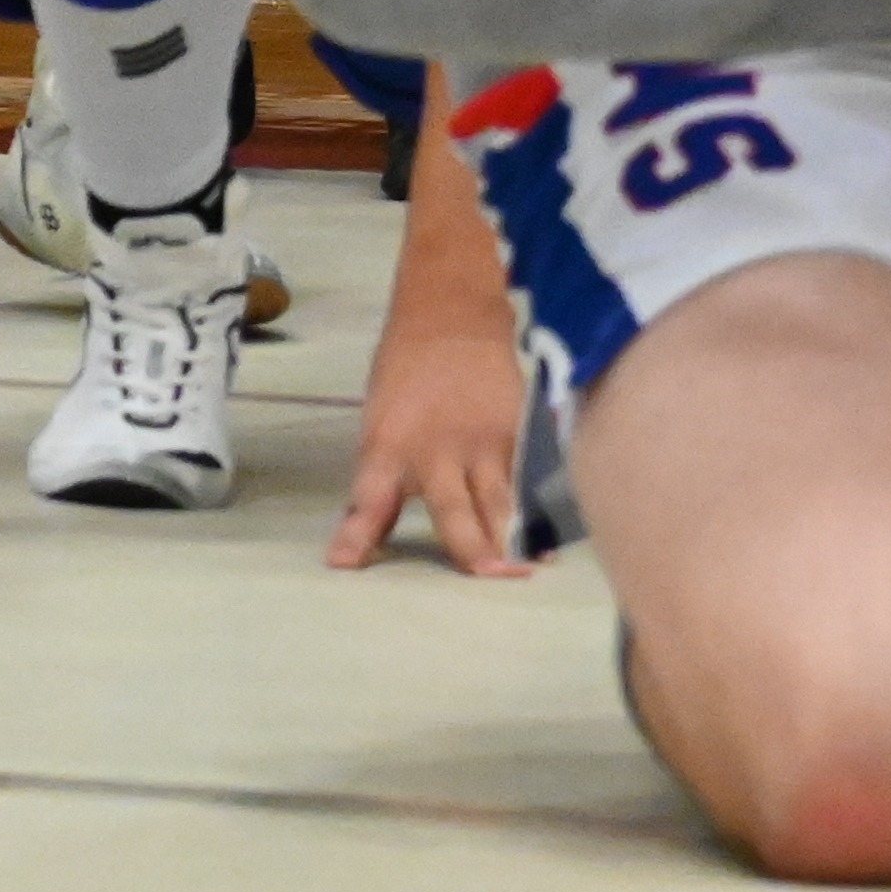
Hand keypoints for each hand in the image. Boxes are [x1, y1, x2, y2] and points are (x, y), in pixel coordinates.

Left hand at [333, 309, 535, 576]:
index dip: (356, 535)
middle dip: (469, 549)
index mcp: (387, 444)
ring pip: (500, 503)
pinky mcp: (518, 433)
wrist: (453, 315)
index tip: (343, 564)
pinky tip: (547, 546)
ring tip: (521, 574)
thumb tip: (371, 530)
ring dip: (511, 542)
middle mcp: (436, 448)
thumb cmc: (405, 370)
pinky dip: (535, 516)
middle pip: (454, 511)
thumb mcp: (378, 419)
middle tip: (484, 576)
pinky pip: (526, 484)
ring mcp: (483, 442)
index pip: (368, 498)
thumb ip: (380, 477)